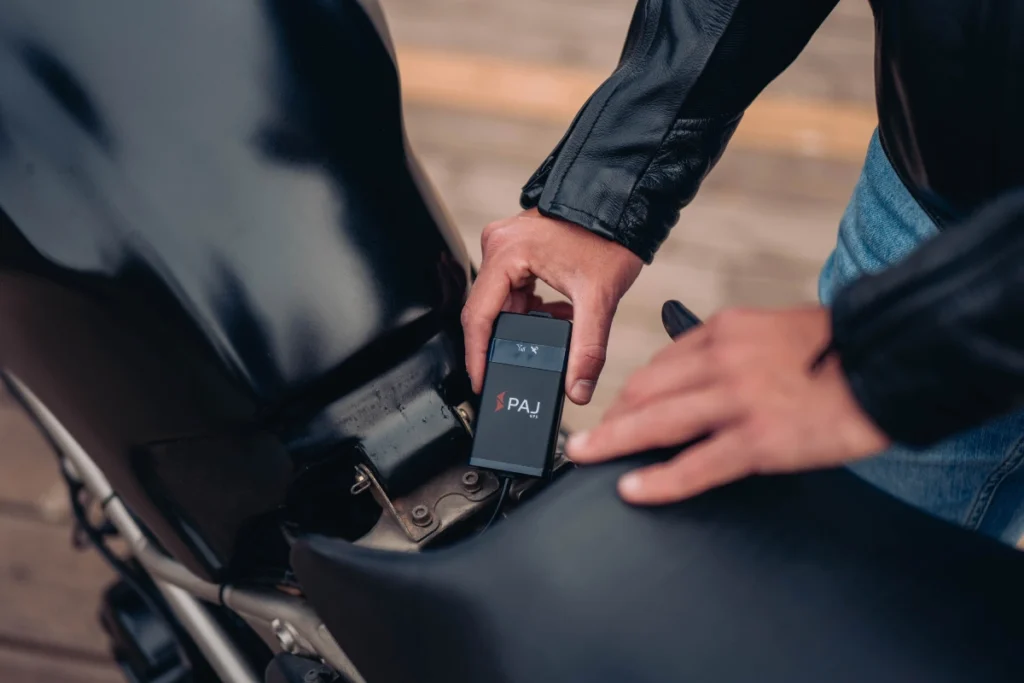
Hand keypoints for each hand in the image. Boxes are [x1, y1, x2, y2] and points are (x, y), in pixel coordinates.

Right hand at [462, 208, 643, 403]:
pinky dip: (530, 308)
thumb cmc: (608, 238)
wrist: (622, 207)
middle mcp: (499, 245)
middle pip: (488, 310)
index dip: (477, 354)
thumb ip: (587, 350)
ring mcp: (507, 245)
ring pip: (501, 301)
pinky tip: (556, 315)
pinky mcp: (518, 249)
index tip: (481, 380)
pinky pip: (512, 288)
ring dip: (523, 324)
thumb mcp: (598, 299)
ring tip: (554, 333)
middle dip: (506, 340)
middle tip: (523, 364)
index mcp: (506, 252)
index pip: (479, 315)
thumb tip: (578, 389)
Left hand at [566, 306, 889, 503]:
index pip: (658, 364)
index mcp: (724, 331)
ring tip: (585, 456)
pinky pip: (695, 465)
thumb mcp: (773, 329)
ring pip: (656, 424)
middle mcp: (721, 361)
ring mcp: (737, 401)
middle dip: (611, 417)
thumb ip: (730, 346)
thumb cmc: (838, 349)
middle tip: (588, 437)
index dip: (629, 391)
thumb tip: (693, 364)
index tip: (614, 407)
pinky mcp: (757, 440)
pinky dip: (658, 480)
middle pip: (645, 391)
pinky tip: (632, 488)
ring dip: (613, 442)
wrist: (889, 360)